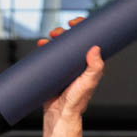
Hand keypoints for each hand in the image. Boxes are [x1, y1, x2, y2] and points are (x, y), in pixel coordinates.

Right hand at [37, 19, 104, 136]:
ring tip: (47, 40)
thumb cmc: (77, 101)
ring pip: (60, 46)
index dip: (82, 28)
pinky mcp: (54, 71)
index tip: (74, 23)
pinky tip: (41, 45)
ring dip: (53, 38)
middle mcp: (78, 63)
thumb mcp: (88, 83)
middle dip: (63, 32)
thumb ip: (94, 68)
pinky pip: (49, 56)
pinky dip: (45, 48)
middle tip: (57, 32)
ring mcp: (66, 66)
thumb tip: (95, 48)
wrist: (60, 114)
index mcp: (90, 63)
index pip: (88, 40)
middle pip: (72, 40)